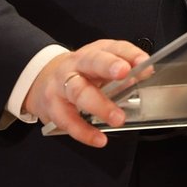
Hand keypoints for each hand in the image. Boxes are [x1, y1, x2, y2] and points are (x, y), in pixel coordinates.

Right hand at [23, 39, 150, 146]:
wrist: (42, 80)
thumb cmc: (79, 75)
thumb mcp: (99, 67)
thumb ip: (123, 70)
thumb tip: (144, 74)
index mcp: (93, 53)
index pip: (113, 48)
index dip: (129, 54)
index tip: (144, 63)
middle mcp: (76, 65)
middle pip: (92, 61)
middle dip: (108, 66)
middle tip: (125, 73)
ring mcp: (61, 85)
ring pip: (79, 92)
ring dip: (99, 105)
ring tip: (117, 118)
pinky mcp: (52, 107)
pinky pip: (68, 120)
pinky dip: (84, 131)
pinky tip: (99, 138)